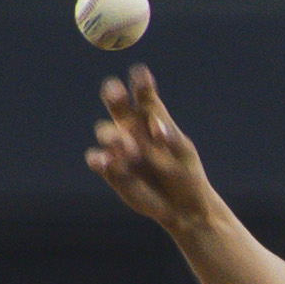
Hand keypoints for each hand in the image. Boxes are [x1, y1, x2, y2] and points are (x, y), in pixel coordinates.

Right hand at [81, 66, 223, 237]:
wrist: (184, 209)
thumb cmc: (186, 174)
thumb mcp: (183, 151)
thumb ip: (169, 136)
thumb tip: (155, 128)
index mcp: (151, 117)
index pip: (143, 94)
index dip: (140, 83)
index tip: (141, 74)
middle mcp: (131, 127)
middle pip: (117, 104)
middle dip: (114, 95)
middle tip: (117, 92)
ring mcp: (119, 147)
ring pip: (105, 131)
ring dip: (114, 136)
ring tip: (130, 147)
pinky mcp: (110, 169)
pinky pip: (98, 159)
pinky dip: (99, 159)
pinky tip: (106, 161)